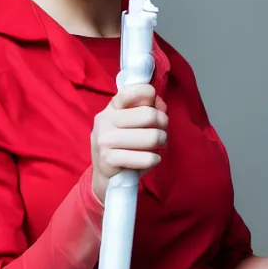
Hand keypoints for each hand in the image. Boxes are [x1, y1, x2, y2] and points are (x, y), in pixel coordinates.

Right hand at [90, 83, 167, 203]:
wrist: (105, 176)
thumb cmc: (124, 147)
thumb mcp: (132, 124)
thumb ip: (147, 109)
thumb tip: (160, 103)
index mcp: (111, 108)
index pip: (130, 91)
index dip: (148, 94)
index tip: (155, 106)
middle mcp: (105, 120)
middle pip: (148, 115)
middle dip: (163, 125)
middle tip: (162, 133)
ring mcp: (104, 140)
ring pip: (150, 137)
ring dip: (161, 143)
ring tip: (158, 147)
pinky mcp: (108, 159)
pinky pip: (145, 158)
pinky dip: (154, 160)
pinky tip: (152, 159)